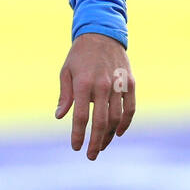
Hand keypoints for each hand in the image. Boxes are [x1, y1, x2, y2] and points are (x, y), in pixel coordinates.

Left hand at [55, 33, 134, 160]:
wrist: (102, 33)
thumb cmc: (80, 55)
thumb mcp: (66, 72)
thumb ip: (65, 95)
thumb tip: (59, 116)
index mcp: (84, 84)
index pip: (80, 117)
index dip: (78, 135)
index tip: (75, 147)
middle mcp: (102, 86)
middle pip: (100, 122)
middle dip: (96, 142)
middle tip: (91, 156)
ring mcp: (118, 85)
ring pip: (116, 118)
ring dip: (110, 136)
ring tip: (103, 146)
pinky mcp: (130, 83)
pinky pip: (130, 108)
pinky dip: (125, 122)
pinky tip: (119, 132)